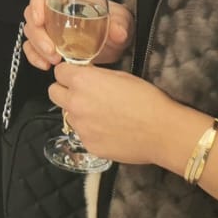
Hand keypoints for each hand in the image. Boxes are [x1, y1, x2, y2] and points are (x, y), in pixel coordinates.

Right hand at [23, 0, 134, 69]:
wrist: (114, 40)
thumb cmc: (114, 22)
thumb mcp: (121, 20)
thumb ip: (120, 24)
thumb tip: (118, 33)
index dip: (36, 2)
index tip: (40, 20)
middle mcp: (53, 6)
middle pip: (32, 14)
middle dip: (38, 34)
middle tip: (51, 50)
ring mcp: (48, 25)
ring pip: (31, 32)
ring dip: (37, 47)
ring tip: (53, 60)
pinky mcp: (48, 41)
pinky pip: (32, 47)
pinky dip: (35, 57)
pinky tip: (45, 65)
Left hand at [47, 63, 198, 166]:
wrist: (163, 132)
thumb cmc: (146, 99)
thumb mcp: (119, 76)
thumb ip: (95, 75)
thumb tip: (84, 74)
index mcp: (82, 81)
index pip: (59, 72)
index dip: (69, 74)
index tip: (77, 77)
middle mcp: (75, 103)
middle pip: (54, 93)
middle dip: (65, 91)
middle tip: (83, 95)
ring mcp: (80, 126)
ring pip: (68, 115)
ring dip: (78, 113)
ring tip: (102, 115)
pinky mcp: (89, 145)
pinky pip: (82, 134)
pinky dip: (90, 131)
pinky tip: (109, 131)